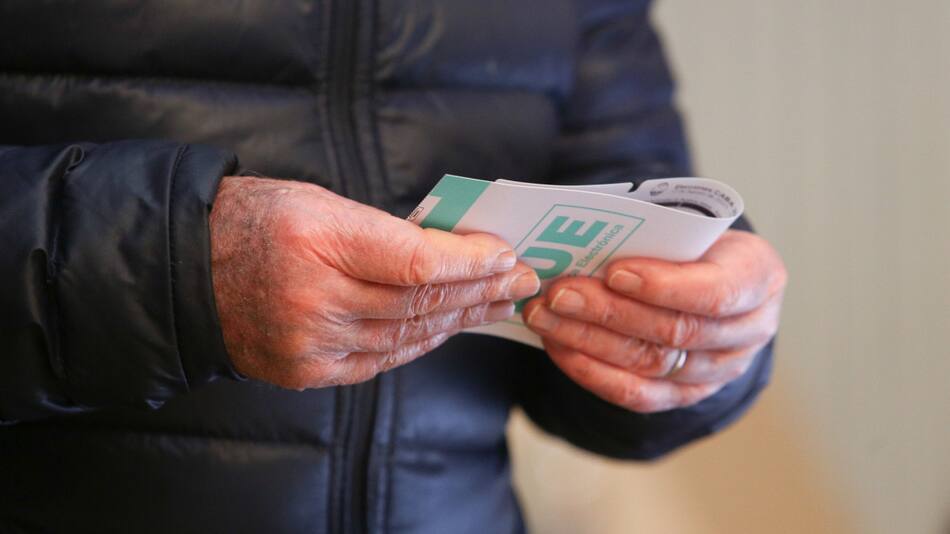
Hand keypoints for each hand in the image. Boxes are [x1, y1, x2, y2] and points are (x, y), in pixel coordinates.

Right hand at [210, 176, 539, 389]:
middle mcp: (313, 298)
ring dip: (460, 319)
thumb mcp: (319, 202)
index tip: (506, 255)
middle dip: (481, 291)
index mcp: (315, 241)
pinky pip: (381, 360)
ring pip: (407, 335)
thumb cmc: (257, 220)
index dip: (470, 263)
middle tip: (523, 282)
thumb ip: (384, 231)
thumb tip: (453, 254)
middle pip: (420, 302)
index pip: (416, 262)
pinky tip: (450, 327)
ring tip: (497, 304)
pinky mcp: (307, 371)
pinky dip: (420, 342)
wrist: (186, 270)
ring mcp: (309, 342)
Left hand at [523, 230, 785, 412]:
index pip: (717, 292)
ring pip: (650, 364)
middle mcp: (749, 332)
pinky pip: (637, 394)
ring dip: (588, 340)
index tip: (615, 271)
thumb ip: (655, 231)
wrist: (712, 275)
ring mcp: (719, 370)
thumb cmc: (693, 240)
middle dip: (608, 312)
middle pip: (675, 332)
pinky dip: (591, 371)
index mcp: (759, 277)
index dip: (664, 286)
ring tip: (544, 317)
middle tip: (558, 293)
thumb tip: (581, 234)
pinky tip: (558, 347)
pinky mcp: (684, 395)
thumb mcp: (690, 222)